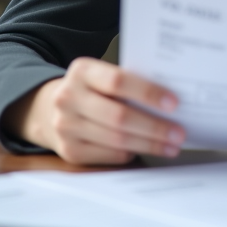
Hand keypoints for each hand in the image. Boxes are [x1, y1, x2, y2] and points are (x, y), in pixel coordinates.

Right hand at [3, 57, 184, 164]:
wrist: (48, 108)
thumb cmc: (90, 89)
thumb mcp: (100, 75)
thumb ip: (127, 81)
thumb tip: (170, 100)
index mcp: (82, 71)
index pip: (118, 81)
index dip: (148, 92)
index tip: (174, 103)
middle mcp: (69, 97)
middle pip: (119, 116)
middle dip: (154, 127)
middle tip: (179, 133)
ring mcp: (66, 126)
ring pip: (116, 139)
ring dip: (149, 144)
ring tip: (171, 145)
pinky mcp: (69, 150)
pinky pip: (108, 155)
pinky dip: (131, 153)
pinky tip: (147, 150)